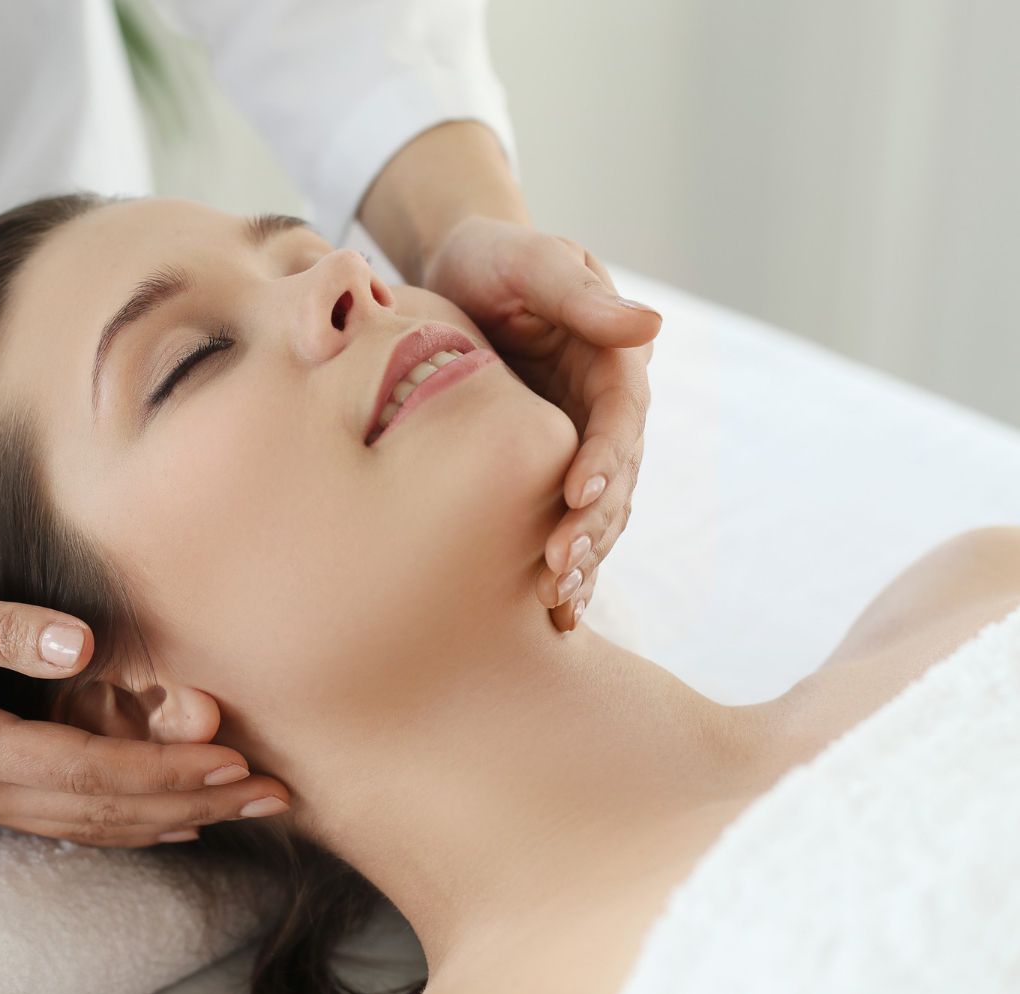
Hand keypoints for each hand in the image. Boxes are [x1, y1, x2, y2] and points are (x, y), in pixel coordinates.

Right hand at [0, 520, 289, 847]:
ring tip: (242, 807)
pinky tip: (167, 817)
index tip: (237, 762)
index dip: (167, 773)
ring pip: (88, 823)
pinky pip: (64, 815)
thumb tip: (82, 644)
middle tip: (273, 797)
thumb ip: (0, 628)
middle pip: (102, 812)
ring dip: (170, 816)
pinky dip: (124, 818)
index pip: (88, 775)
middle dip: (193, 804)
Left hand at [421, 216, 658, 630]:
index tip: (577, 494)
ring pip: (597, 513)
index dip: (604, 459)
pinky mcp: (546, 471)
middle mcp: (605, 411)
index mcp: (612, 362)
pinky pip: (564, 523)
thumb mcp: (532, 261)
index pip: (620, 419)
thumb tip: (649, 326)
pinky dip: (567, 568)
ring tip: (555, 602)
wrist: (459, 276)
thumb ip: (581, 294)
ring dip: (582, 558)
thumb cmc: (495, 260)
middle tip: (558, 569)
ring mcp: (579, 445)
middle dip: (592, 528)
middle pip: (615, 480)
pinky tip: (555, 617)